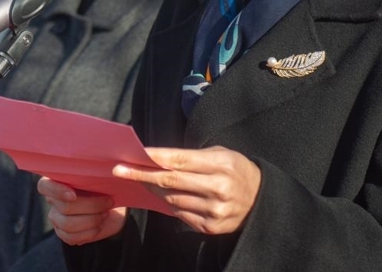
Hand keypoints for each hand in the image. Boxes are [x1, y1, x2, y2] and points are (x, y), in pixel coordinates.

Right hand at [38, 177, 126, 245]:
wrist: (113, 205)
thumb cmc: (106, 185)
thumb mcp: (102, 176)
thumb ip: (97, 172)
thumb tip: (107, 170)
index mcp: (57, 180)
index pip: (44, 186)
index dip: (57, 191)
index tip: (74, 195)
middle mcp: (53, 199)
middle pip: (65, 207)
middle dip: (91, 206)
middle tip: (108, 202)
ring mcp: (56, 217)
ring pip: (68, 224)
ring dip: (92, 220)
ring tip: (105, 213)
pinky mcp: (63, 233)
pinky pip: (72, 237)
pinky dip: (90, 232)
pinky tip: (99, 225)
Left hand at [113, 146, 260, 234]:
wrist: (261, 200)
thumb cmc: (235, 170)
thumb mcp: (220, 154)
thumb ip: (192, 157)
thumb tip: (156, 160)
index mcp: (220, 165)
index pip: (179, 160)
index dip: (154, 158)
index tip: (133, 155)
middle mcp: (217, 188)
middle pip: (170, 182)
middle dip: (142, 175)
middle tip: (120, 170)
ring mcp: (214, 211)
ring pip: (172, 199)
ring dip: (153, 190)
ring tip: (142, 181)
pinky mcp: (211, 227)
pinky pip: (180, 215)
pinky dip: (169, 204)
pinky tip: (163, 196)